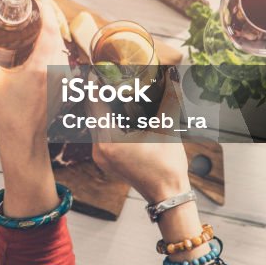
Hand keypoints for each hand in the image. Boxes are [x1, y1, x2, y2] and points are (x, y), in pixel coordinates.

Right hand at [0, 8, 67, 216]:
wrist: (24, 141)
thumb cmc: (8, 114)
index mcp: (41, 66)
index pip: (49, 29)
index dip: (47, 10)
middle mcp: (56, 70)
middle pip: (56, 35)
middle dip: (46, 20)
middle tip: (31, 10)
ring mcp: (62, 79)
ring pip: (60, 48)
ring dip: (49, 35)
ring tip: (32, 27)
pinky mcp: (63, 87)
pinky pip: (60, 60)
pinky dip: (51, 50)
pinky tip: (37, 50)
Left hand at [91, 80, 189, 202]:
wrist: (168, 196)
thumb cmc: (167, 167)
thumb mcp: (167, 129)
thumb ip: (169, 100)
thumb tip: (173, 77)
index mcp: (108, 141)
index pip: (94, 104)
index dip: (95, 85)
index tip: (98, 68)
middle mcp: (98, 149)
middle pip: (91, 112)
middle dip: (97, 92)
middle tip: (105, 73)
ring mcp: (100, 156)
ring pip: (94, 122)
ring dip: (100, 105)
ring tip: (109, 86)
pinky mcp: (105, 159)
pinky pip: (99, 133)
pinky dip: (104, 119)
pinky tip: (115, 107)